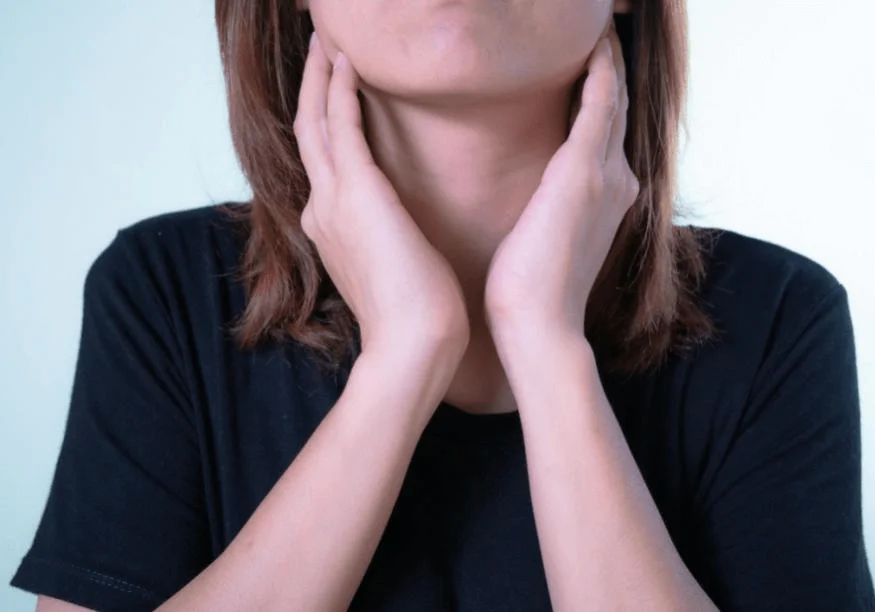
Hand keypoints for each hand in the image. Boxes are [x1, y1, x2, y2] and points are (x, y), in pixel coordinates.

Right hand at [294, 34, 469, 356]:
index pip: (323, 162)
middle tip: (318, 47)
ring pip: (315, 121)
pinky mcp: (355, 193)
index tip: (334, 92)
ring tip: (326, 40)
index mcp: (331, 227)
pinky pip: (339, 125)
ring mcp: (332, 200)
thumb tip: (399, 232)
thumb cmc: (417, 314)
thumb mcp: (395, 268)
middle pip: (308, 132)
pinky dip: (338, 89)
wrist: (413, 345)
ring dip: (319, 77)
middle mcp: (322, 209)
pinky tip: (346, 60)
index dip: (324, 122)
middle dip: (312, 88)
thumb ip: (386, 242)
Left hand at [483, 28, 638, 338]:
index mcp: (606, 194)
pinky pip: (599, 101)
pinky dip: (600, 67)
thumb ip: (552, 207)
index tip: (590, 55)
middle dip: (610, 63)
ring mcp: (606, 173)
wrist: (538, 326)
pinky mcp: (583, 172)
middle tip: (602, 23)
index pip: (606, 125)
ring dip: (608, 57)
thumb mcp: (546, 237)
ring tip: (599, 24)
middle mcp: (617, 177)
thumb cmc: (530, 290)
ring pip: (613, 94)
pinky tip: (595, 40)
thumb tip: (536, 198)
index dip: (603, 87)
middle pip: (617, 102)